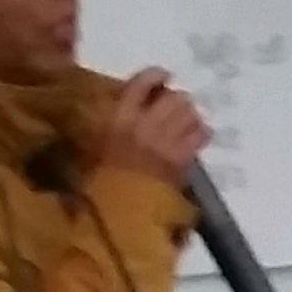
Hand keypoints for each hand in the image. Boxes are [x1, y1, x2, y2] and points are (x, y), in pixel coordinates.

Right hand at [79, 70, 211, 187]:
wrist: (115, 215)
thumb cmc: (96, 184)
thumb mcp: (91, 148)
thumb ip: (105, 126)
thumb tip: (115, 109)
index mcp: (118, 118)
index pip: (142, 82)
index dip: (156, 75)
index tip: (162, 77)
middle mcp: (144, 124)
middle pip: (173, 97)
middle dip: (176, 100)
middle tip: (173, 108)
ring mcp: (166, 141)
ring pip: (190, 112)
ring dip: (189, 115)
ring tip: (184, 123)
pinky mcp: (181, 158)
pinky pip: (200, 134)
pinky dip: (200, 133)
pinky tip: (195, 138)